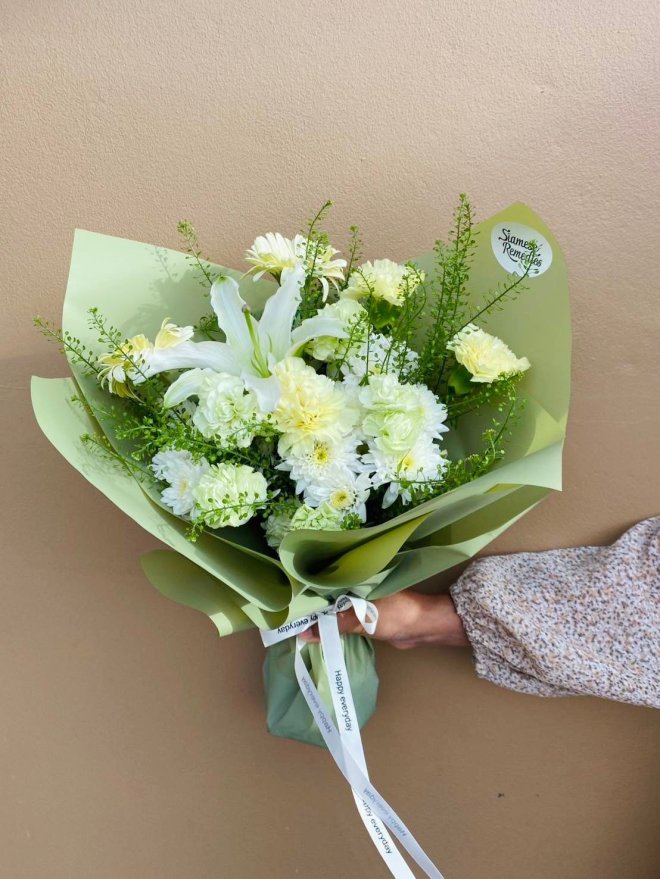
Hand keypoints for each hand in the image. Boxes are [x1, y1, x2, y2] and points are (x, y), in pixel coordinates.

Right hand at [299, 591, 468, 648]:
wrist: (424, 628)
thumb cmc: (397, 615)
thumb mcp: (363, 619)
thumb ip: (335, 624)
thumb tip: (304, 633)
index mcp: (354, 578)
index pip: (323, 581)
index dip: (305, 591)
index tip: (286, 601)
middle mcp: (354, 586)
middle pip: (326, 596)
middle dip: (309, 607)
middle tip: (286, 617)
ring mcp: (359, 601)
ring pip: (333, 609)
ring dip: (320, 618)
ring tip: (295, 626)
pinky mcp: (364, 616)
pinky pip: (342, 620)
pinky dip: (331, 626)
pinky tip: (317, 632)